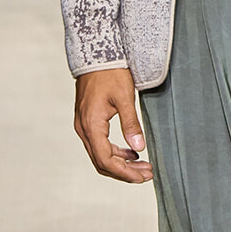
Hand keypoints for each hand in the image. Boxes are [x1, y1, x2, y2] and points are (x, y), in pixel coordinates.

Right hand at [74, 68, 152, 182]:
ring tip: (143, 166)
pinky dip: (115, 152)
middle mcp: (83, 128)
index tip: (143, 177)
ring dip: (121, 163)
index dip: (125, 173)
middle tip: (147, 174)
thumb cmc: (110, 73)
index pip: (106, 160)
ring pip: (100, 155)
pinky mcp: (87, 121)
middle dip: (125, 172)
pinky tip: (131, 152)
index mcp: (91, 125)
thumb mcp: (124, 97)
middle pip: (102, 162)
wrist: (96, 55)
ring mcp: (83, 125)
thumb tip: (139, 148)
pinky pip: (99, 144)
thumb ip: (131, 124)